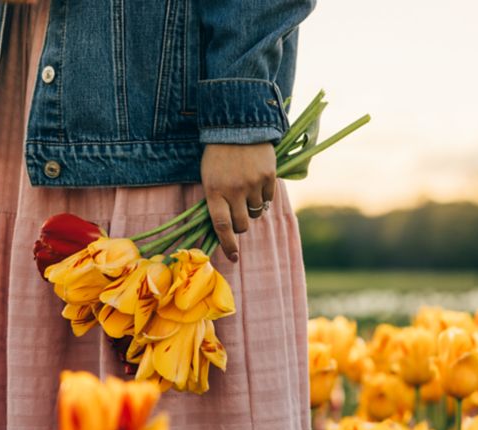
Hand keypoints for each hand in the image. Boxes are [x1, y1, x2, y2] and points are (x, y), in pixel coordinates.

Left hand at [200, 143, 276, 261]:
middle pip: (242, 224)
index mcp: (214, 191)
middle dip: (241, 224)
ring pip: (256, 212)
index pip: (221, 226)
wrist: (237, 124)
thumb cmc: (218, 154)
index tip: (233, 257)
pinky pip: (268, 198)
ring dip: (252, 207)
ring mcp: (252, 183)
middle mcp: (233, 190)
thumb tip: (226, 227)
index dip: (227, 244)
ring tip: (247, 189)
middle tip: (239, 214)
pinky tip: (258, 181)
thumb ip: (217, 200)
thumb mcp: (209, 177)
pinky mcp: (268, 175)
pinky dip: (264, 196)